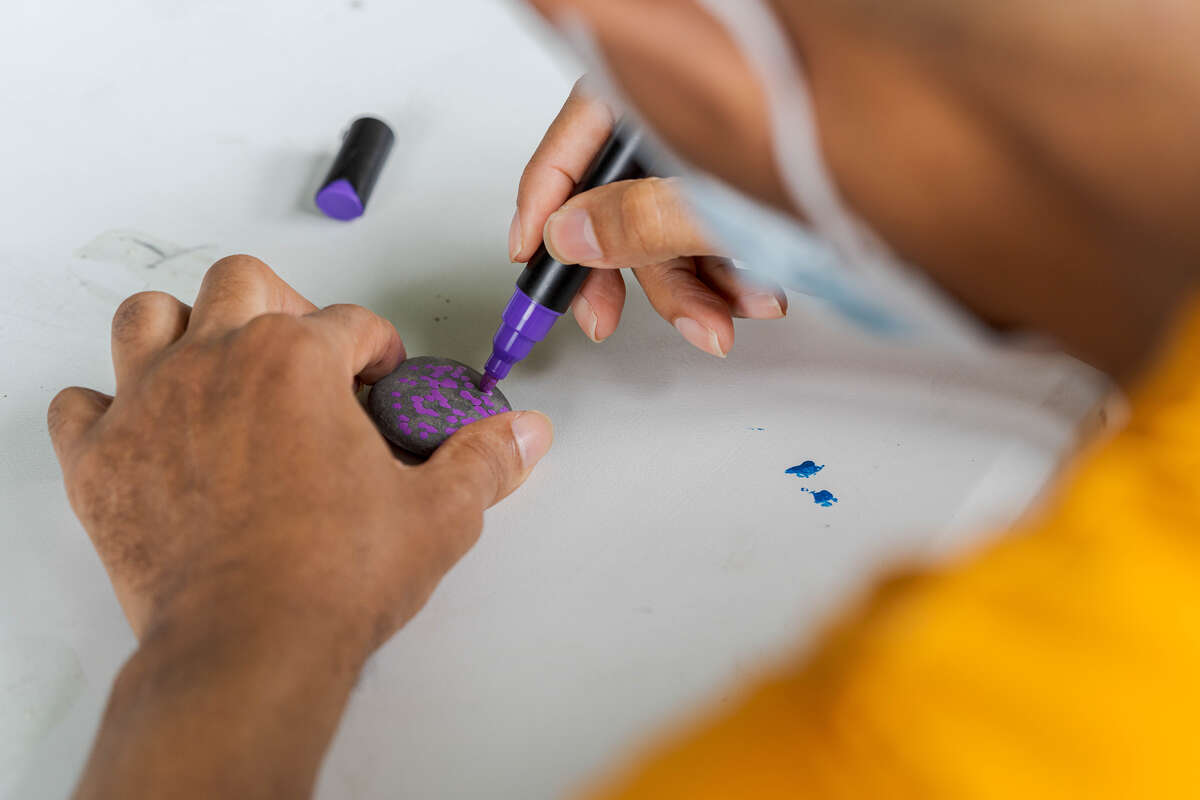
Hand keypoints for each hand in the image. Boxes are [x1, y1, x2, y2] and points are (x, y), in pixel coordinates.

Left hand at [49, 255, 553, 798]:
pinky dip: (107, 408)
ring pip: (149, 316)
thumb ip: (485, 460)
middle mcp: (218, 362)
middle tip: (304, 356)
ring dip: (182, 328)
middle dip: (282, 305)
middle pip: (243, 283)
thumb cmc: (331, 578)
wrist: (249, 647)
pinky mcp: (103, 461)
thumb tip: (524, 434)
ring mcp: (151, 405)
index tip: (380, 378)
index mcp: (298, 360)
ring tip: (217, 364)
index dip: (376, 347)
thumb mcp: (438, 514)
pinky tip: (143, 430)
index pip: (350, 322)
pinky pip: (80, 404)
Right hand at [525, 1, 1199, 379]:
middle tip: (615, 325)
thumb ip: (635, 213)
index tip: (523, 262)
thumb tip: (567, 236)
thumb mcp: (717, 179)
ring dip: (696, 280)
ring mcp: (721, 142)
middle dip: (630, 274)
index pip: (562, 146)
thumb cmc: (823, 115)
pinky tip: (761, 285)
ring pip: (676, 222)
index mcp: (651, 83)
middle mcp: (681, 110)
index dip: (535, 209)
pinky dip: (734, 263)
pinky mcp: (758, 172)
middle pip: (619, 201)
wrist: (932, 124)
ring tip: (738, 309)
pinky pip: (724, 223)